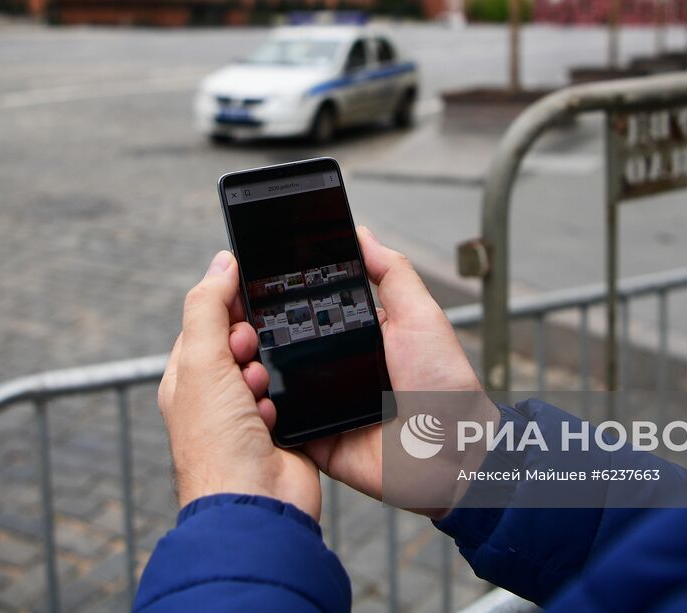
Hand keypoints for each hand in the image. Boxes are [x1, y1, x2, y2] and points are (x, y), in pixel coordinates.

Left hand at [158, 250, 320, 517]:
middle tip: (248, 357)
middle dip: (252, 343)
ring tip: (261, 393)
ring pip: (273, 366)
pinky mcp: (285, 429)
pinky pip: (297, 393)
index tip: (243, 302)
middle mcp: (216, 397)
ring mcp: (251, 415)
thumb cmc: (217, 443)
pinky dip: (294, 395)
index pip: (205, 322)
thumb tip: (220, 262)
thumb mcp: (201, 362)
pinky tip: (283, 409)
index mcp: (186, 378)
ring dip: (272, 372)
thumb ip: (207, 307)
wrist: (256, 504)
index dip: (226, 308)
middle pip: (243, 342)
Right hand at [230, 227, 493, 515]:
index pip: (308, 312)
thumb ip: (391, 273)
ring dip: (253, 371)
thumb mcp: (421, 316)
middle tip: (231, 318)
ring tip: (231, 351)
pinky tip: (247, 395)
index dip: (281, 298)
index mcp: (356, 338)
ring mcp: (322, 406)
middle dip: (255, 333)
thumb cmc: (446, 386)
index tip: (250, 277)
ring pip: (272, 384)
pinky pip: (280, 426)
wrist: (454, 452)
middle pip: (282, 346)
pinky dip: (264, 413)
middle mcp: (335, 370)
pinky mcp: (316, 440)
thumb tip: (361, 234)